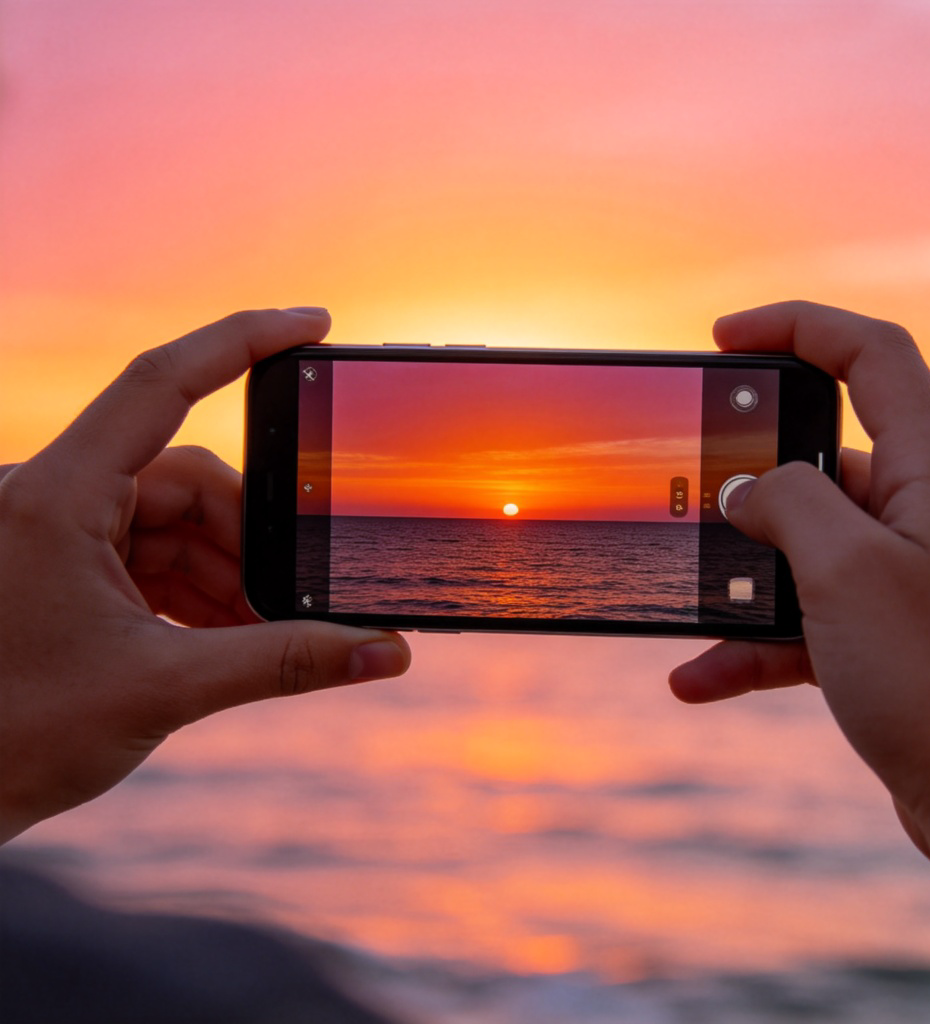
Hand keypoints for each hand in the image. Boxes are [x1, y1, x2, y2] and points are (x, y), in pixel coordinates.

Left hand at [0, 309, 410, 842]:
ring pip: (178, 522)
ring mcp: (60, 532)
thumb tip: (382, 653)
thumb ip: (283, 663)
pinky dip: (200, 590)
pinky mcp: (68, 568)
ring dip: (230, 575)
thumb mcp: (162, 689)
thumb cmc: (13, 739)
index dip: (242, 341)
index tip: (312, 325)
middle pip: (189, 479)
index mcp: (58, 496)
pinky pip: (155, 555)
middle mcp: (55, 496)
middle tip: (298, 599)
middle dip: (252, 541)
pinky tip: (229, 634)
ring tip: (263, 632)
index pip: (161, 382)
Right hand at [668, 302, 929, 1018]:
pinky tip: (700, 677)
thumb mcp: (846, 571)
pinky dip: (757, 642)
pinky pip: (813, 620)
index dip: (796, 327)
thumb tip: (746, 485)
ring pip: (810, 552)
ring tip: (687, 612)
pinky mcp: (897, 639)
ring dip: (743, 584)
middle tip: (691, 505)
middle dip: (750, 488)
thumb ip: (787, 502)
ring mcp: (916, 579)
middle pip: (826, 460)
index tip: (723, 338)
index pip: (873, 356)